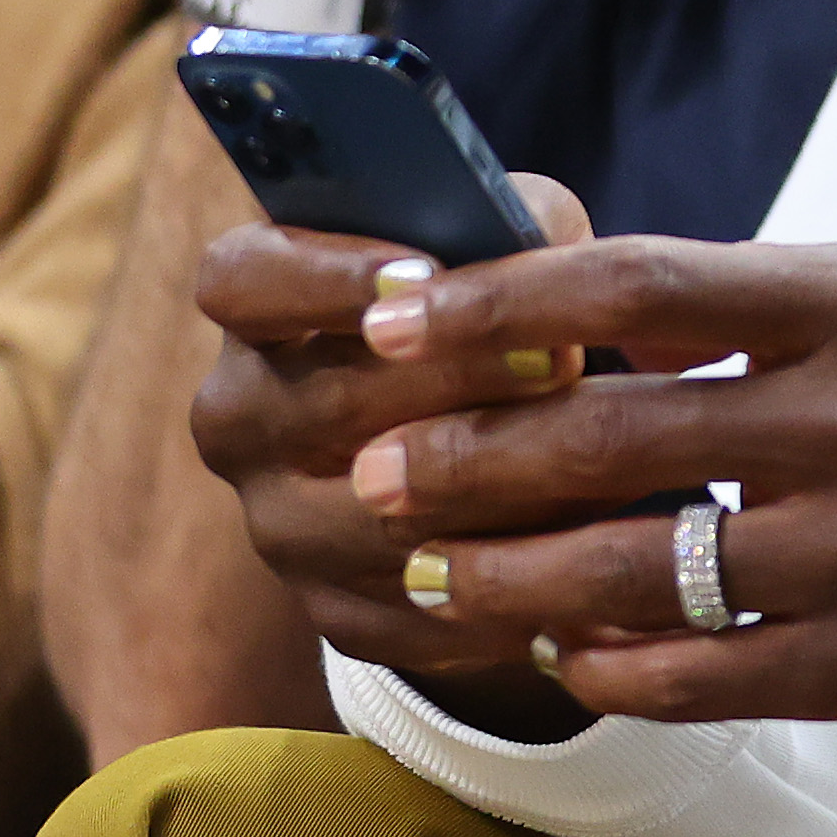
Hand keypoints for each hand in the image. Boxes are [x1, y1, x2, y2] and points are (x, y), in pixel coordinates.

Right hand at [187, 173, 615, 734]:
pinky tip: (582, 557)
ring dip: (494, 493)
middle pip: (327, 404)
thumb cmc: (487, 307)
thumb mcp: (498, 244)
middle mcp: (242, 418)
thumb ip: (510, 223)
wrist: (481, 429)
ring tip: (597, 463)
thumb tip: (541, 239)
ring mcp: (277, 524)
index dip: (321, 275)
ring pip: (375, 522)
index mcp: (256, 309)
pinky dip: (503, 589)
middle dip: (456, 381)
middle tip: (556, 362)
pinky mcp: (331, 608)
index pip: (240, 279)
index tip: (416, 274)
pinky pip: (412, 614)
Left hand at [194, 221, 836, 735]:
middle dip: (460, 456)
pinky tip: (553, 649)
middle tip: (369, 468)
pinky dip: (603, 668)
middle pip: (608, 434)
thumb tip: (604, 310)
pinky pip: (694, 675)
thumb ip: (783, 298)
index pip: (644, 286)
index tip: (394, 318)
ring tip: (426, 571)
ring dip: (500, 577)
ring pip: (628, 572)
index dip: (500, 304)